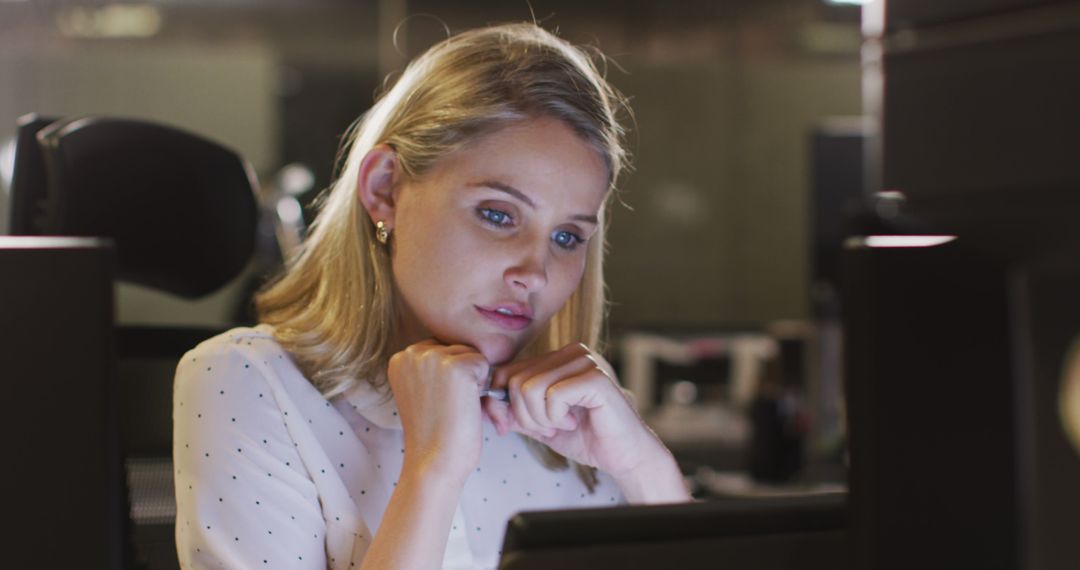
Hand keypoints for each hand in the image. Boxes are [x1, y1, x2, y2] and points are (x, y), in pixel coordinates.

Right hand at [387, 340, 490, 482]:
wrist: (434, 462)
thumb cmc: (436, 433)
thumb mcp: (422, 392)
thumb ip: (432, 368)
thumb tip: (462, 348)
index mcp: (400, 359)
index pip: (442, 350)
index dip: (451, 377)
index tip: (440, 403)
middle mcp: (412, 353)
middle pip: (457, 348)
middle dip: (464, 376)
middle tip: (452, 408)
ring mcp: (433, 357)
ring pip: (472, 355)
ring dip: (475, 381)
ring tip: (460, 408)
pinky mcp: (455, 366)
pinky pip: (484, 364)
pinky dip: (484, 387)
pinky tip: (467, 406)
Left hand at [481, 343, 669, 478]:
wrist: (624, 456)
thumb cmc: (585, 437)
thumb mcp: (538, 423)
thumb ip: (512, 410)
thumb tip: (485, 403)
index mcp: (556, 357)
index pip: (507, 371)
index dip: (503, 403)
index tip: (518, 426)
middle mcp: (570, 351)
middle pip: (514, 380)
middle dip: (524, 416)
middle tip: (549, 427)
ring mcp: (585, 360)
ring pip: (529, 388)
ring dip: (541, 419)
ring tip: (563, 423)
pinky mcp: (595, 377)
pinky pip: (552, 396)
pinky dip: (557, 418)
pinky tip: (576, 421)